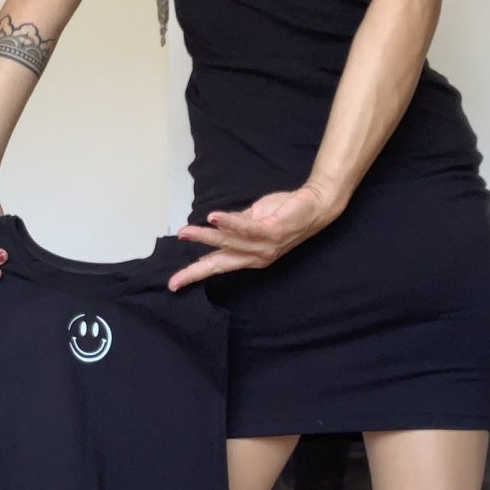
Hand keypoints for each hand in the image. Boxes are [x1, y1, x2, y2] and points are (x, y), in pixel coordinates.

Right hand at [168, 182, 339, 290]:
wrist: (315, 205)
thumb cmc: (285, 212)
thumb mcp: (254, 220)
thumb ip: (235, 225)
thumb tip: (215, 225)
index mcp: (251, 257)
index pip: (218, 265)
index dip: (196, 273)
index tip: (175, 284)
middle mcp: (257, 257)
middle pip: (220, 265)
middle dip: (196, 273)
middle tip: (175, 281)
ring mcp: (265, 246)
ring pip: (229, 244)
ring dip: (205, 238)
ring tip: (185, 232)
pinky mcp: (272, 231)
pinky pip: (247, 228)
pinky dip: (229, 222)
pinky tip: (213, 218)